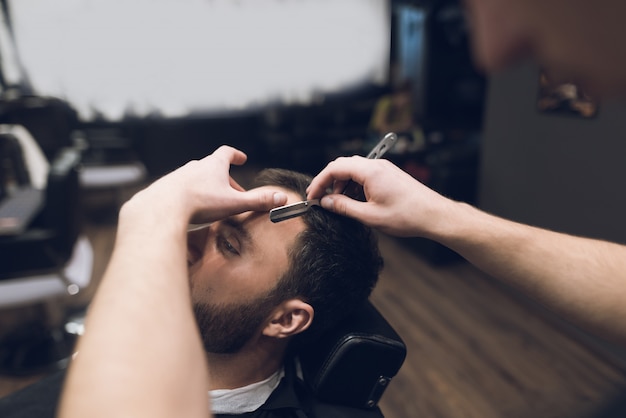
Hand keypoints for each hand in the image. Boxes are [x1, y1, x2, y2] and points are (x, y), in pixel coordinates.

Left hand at [124, 145, 287, 225]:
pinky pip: (180, 189)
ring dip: (206, 187)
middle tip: (233, 193)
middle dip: (224, 179)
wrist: (162, 207)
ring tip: (211, 202)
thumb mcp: (233, 203)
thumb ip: (257, 201)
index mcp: (213, 165)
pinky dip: (189, 195)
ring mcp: (179, 176)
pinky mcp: (166, 188)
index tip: (240, 158)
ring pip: (195, 178)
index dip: (235, 155)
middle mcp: (195, 166)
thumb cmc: (199, 202)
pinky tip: (190, 209)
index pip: (227, 153)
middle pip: (212, 167)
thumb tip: (281, 198)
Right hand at [307, 156, 452, 237]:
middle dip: (329, 181)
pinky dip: (354, 185)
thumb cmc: (407, 216)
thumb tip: (326, 202)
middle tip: (321, 199)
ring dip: (342, 184)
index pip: (335, 168)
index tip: (313, 196)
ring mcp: (384, 169)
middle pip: (343, 165)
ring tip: (339, 203)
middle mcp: (377, 165)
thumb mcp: (370, 216)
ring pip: (354, 170)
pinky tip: (355, 201)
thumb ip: (344, 207)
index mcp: (370, 172)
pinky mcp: (389, 175)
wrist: (434, 215)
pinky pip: (365, 175)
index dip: (320, 181)